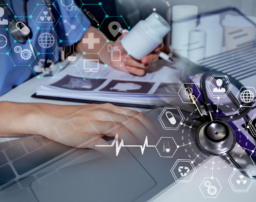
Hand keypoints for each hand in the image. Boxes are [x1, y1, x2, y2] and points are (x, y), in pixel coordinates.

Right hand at [32, 104, 158, 152]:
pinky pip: (104, 144)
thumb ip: (114, 118)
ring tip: (143, 148)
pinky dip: (115, 150)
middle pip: (132, 122)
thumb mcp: (97, 112)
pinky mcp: (86, 136)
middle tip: (154, 143)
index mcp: (109, 108)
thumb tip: (130, 127)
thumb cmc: (75, 116)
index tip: (155, 133)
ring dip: (135, 140)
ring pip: (122, 130)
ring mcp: (95, 124)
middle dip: (146, 133)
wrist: (52, 116)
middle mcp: (104, 113)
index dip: (148, 125)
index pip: (135, 114)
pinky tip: (122, 155)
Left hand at [111, 33, 163, 75]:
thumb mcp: (120, 40)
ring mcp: (142, 63)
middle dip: (150, 59)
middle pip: (155, 57)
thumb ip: (123, 37)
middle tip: (143, 59)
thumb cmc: (119, 47)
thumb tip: (126, 34)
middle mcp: (146, 54)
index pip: (156, 45)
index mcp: (145, 45)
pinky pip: (141, 72)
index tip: (155, 48)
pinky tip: (127, 66)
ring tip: (124, 59)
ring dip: (135, 63)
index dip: (159, 46)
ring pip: (145, 65)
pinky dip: (134, 70)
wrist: (112, 55)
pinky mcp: (138, 69)